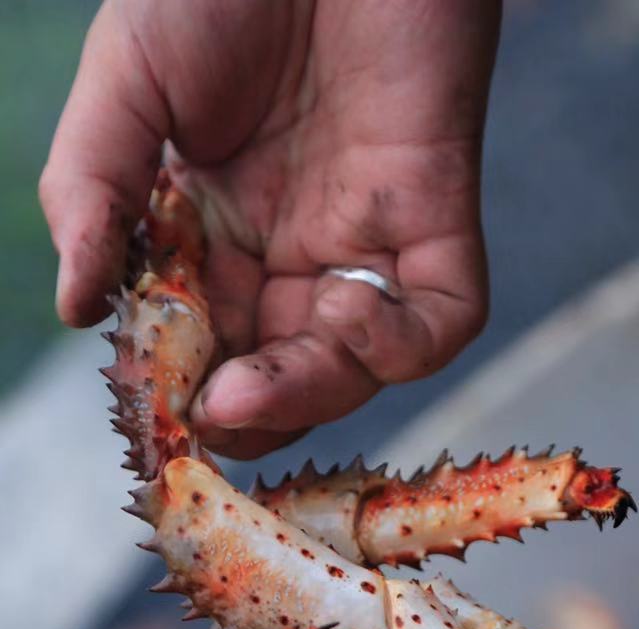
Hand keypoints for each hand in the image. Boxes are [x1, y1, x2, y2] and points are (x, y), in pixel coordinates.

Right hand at [39, 0, 500, 456]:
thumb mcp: (126, 82)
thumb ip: (93, 191)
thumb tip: (76, 309)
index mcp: (217, 231)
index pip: (204, 343)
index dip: (182, 385)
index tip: (155, 406)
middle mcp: (295, 250)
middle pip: (282, 374)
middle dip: (248, 411)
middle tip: (208, 415)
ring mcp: (368, 238)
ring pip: (354, 366)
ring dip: (307, 392)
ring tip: (249, 389)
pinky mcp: (437, 214)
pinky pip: (441, 319)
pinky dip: (403, 344)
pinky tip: (350, 317)